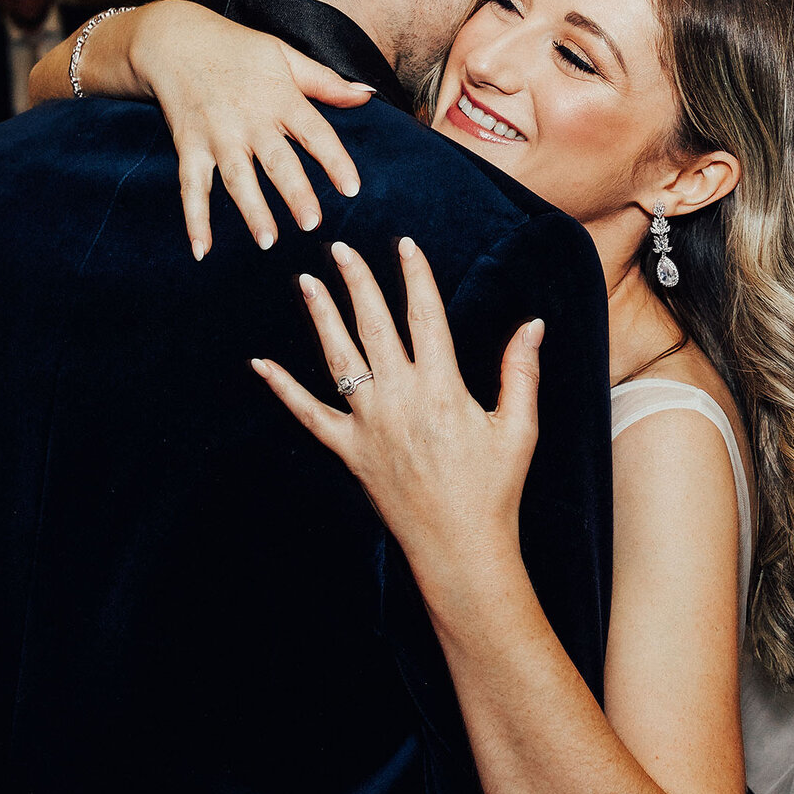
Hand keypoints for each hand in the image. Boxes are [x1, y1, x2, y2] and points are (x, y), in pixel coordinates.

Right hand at [111, 2, 376, 259]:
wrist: (174, 40)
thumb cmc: (237, 49)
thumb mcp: (285, 55)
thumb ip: (325, 81)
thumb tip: (367, 94)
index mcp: (280, 97)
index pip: (315, 132)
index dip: (334, 160)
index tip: (352, 188)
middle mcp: (249, 119)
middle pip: (276, 160)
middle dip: (294, 192)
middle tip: (312, 223)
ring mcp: (217, 135)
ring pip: (237, 178)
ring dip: (251, 210)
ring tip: (267, 241)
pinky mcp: (189, 146)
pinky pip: (191, 187)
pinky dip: (194, 220)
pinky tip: (201, 250)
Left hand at [251, 238, 541, 591]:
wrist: (460, 548)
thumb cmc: (494, 489)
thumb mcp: (517, 427)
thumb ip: (520, 371)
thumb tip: (533, 324)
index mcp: (442, 389)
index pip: (425, 317)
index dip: (415, 276)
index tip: (405, 245)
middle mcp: (400, 401)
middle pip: (374, 326)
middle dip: (357, 282)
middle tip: (340, 248)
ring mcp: (369, 426)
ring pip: (339, 360)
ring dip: (321, 317)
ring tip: (306, 282)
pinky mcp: (349, 452)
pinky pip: (308, 415)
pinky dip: (282, 389)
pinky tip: (260, 365)